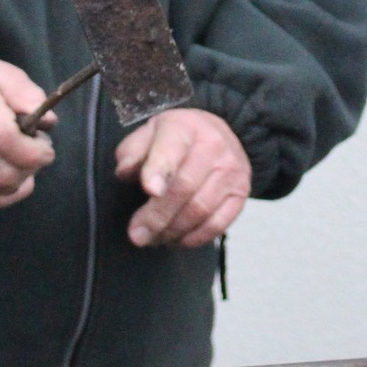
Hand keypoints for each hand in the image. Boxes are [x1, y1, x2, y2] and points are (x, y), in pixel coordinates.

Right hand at [0, 54, 55, 208]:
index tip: (45, 146)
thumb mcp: (5, 72)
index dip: (33, 151)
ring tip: (22, 158)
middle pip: (3, 172)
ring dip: (21, 179)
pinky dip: (6, 195)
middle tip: (36, 150)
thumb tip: (48, 122)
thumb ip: (29, 95)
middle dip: (31, 166)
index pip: (4, 140)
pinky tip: (15, 180)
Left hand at [114, 108, 250, 247]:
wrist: (216, 135)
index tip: (149, 190)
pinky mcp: (240, 194)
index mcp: (184, 127)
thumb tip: (126, 172)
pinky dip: (194, 238)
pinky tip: (177, 239)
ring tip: (154, 238)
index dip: (159, 171)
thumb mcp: (148, 134)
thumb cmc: (175, 139)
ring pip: (200, 210)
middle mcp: (213, 146)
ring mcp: (231, 171)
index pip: (171, 150)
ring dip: (173, 231)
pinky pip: (217, 224)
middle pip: (184, 187)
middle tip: (138, 235)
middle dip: (157, 216)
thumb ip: (132, 152)